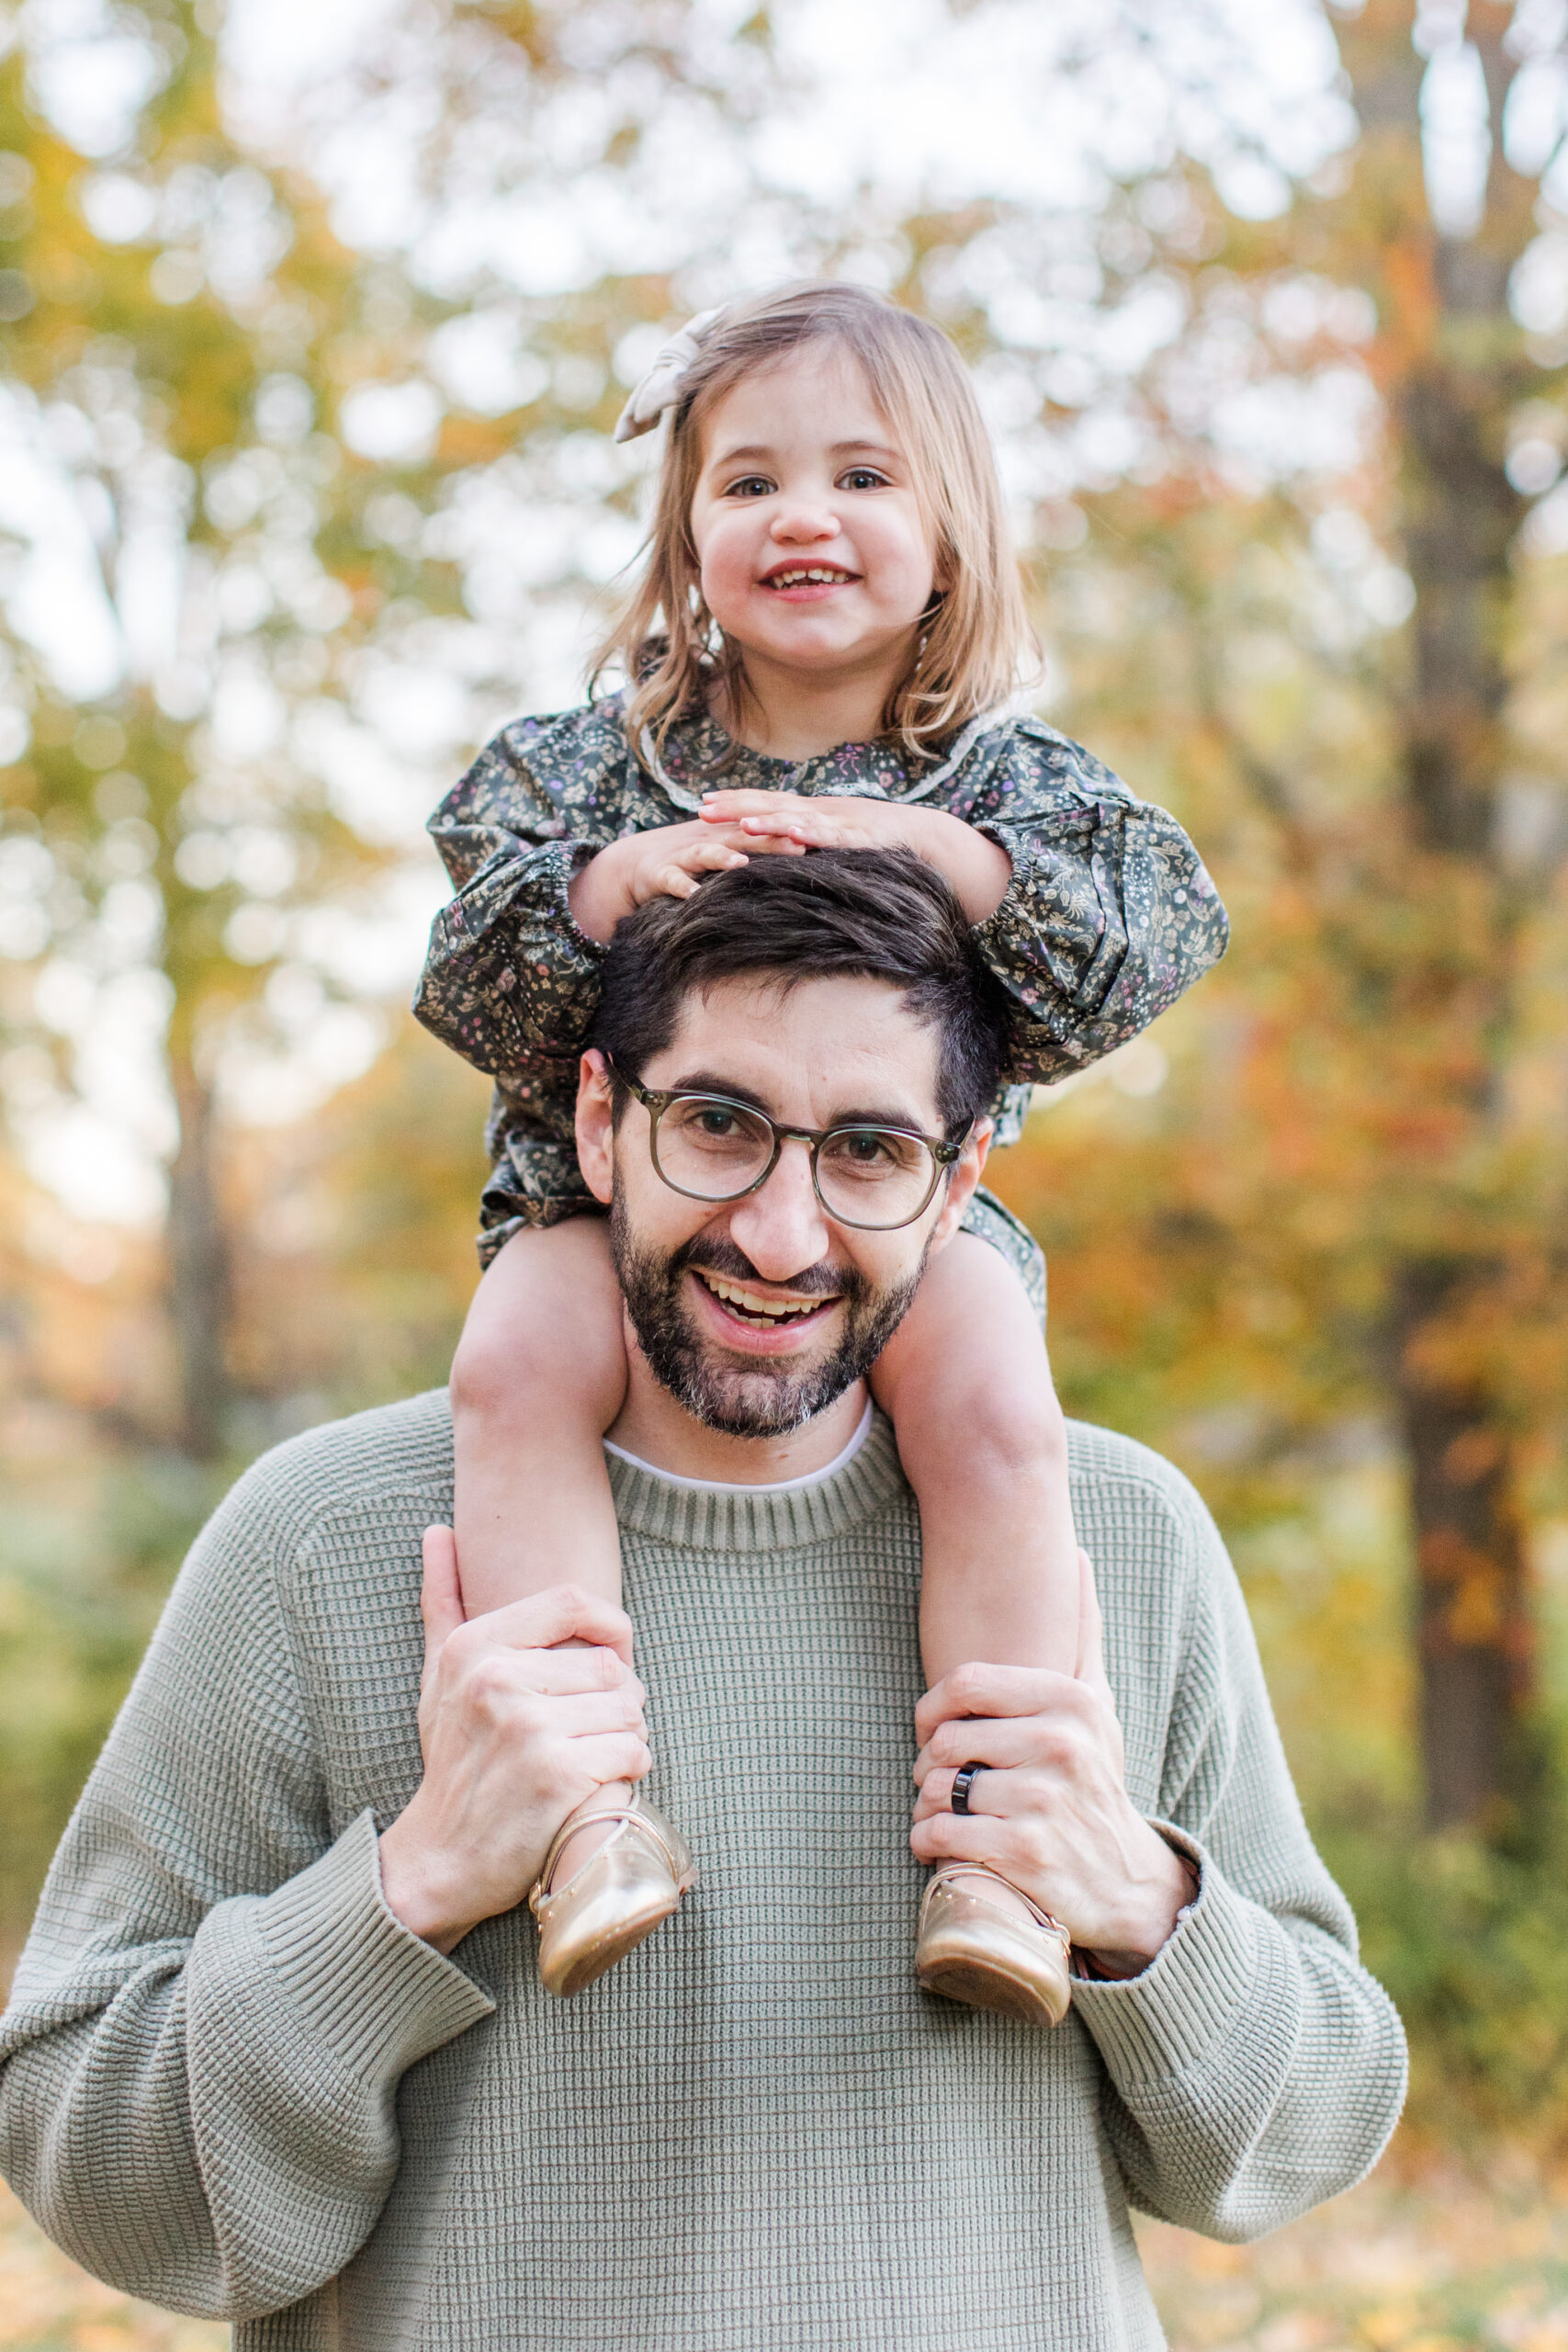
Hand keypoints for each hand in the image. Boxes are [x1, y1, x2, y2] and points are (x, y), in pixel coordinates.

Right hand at [377, 1529, 651, 1953]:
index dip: (609, 1625)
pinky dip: (632, 1769)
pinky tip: (603, 1783)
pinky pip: (633, 1751)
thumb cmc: (454, 1760)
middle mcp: (497, 1680)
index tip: (611, 1655)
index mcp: (475, 1647)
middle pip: (612, 1665)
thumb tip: (437, 1531)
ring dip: (629, 1736)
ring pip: (630, 1708)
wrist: (440, 1859)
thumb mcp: (439, 1676)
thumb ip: (442, 1599)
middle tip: (596, 1729)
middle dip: (619, 1699)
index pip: (573, 1602)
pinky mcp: (558, 1775)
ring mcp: (528, 1728)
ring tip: (598, 1755)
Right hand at [568, 819, 804, 941]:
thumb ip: (756, 850)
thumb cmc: (688, 860)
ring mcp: (683, 856)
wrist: (633, 863)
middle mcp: (708, 840)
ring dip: (723, 859)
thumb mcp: (723, 850)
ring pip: (706, 854)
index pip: (762, 830)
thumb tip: (801, 852)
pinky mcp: (660, 874)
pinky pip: (672, 880)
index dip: (788, 831)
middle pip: (742, 837)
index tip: (819, 836)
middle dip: (768, 840)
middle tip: (796, 845)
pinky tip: (692, 895)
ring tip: (741, 865)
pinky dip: (681, 886)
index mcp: (726, 835)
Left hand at [699, 788, 907, 854]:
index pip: (765, 800)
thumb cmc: (874, 837)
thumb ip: (805, 837)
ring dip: (767, 819)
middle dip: (735, 806)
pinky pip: (829, 835)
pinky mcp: (854, 836)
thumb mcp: (831, 835)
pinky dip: (810, 833)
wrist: (918, 832)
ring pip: (795, 818)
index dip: (734, 800)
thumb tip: (778, 846)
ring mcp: (834, 821)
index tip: (703, 801)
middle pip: (769, 804)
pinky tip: (793, 833)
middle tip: (701, 808)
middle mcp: (816, 810)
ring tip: (741, 822)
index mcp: (809, 809)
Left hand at [910, 1553, 1195, 1975]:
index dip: (932, 1707)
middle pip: (946, 1738)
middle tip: (935, 1778)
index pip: (965, 1683)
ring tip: (936, 1811)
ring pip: (937, 1787)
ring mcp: (1044, 1802)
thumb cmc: (1093, 1780)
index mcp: (1071, 1702)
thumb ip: (1080, 1634)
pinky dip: (926, 1841)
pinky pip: (942, 1834)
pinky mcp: (1025, 1855)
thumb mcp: (1097, 1705)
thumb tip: (1077, 1555)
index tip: (934, 1729)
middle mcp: (1062, 1746)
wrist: (1125, 1882)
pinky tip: (936, 1843)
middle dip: (927, 1762)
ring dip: (923, 1804)